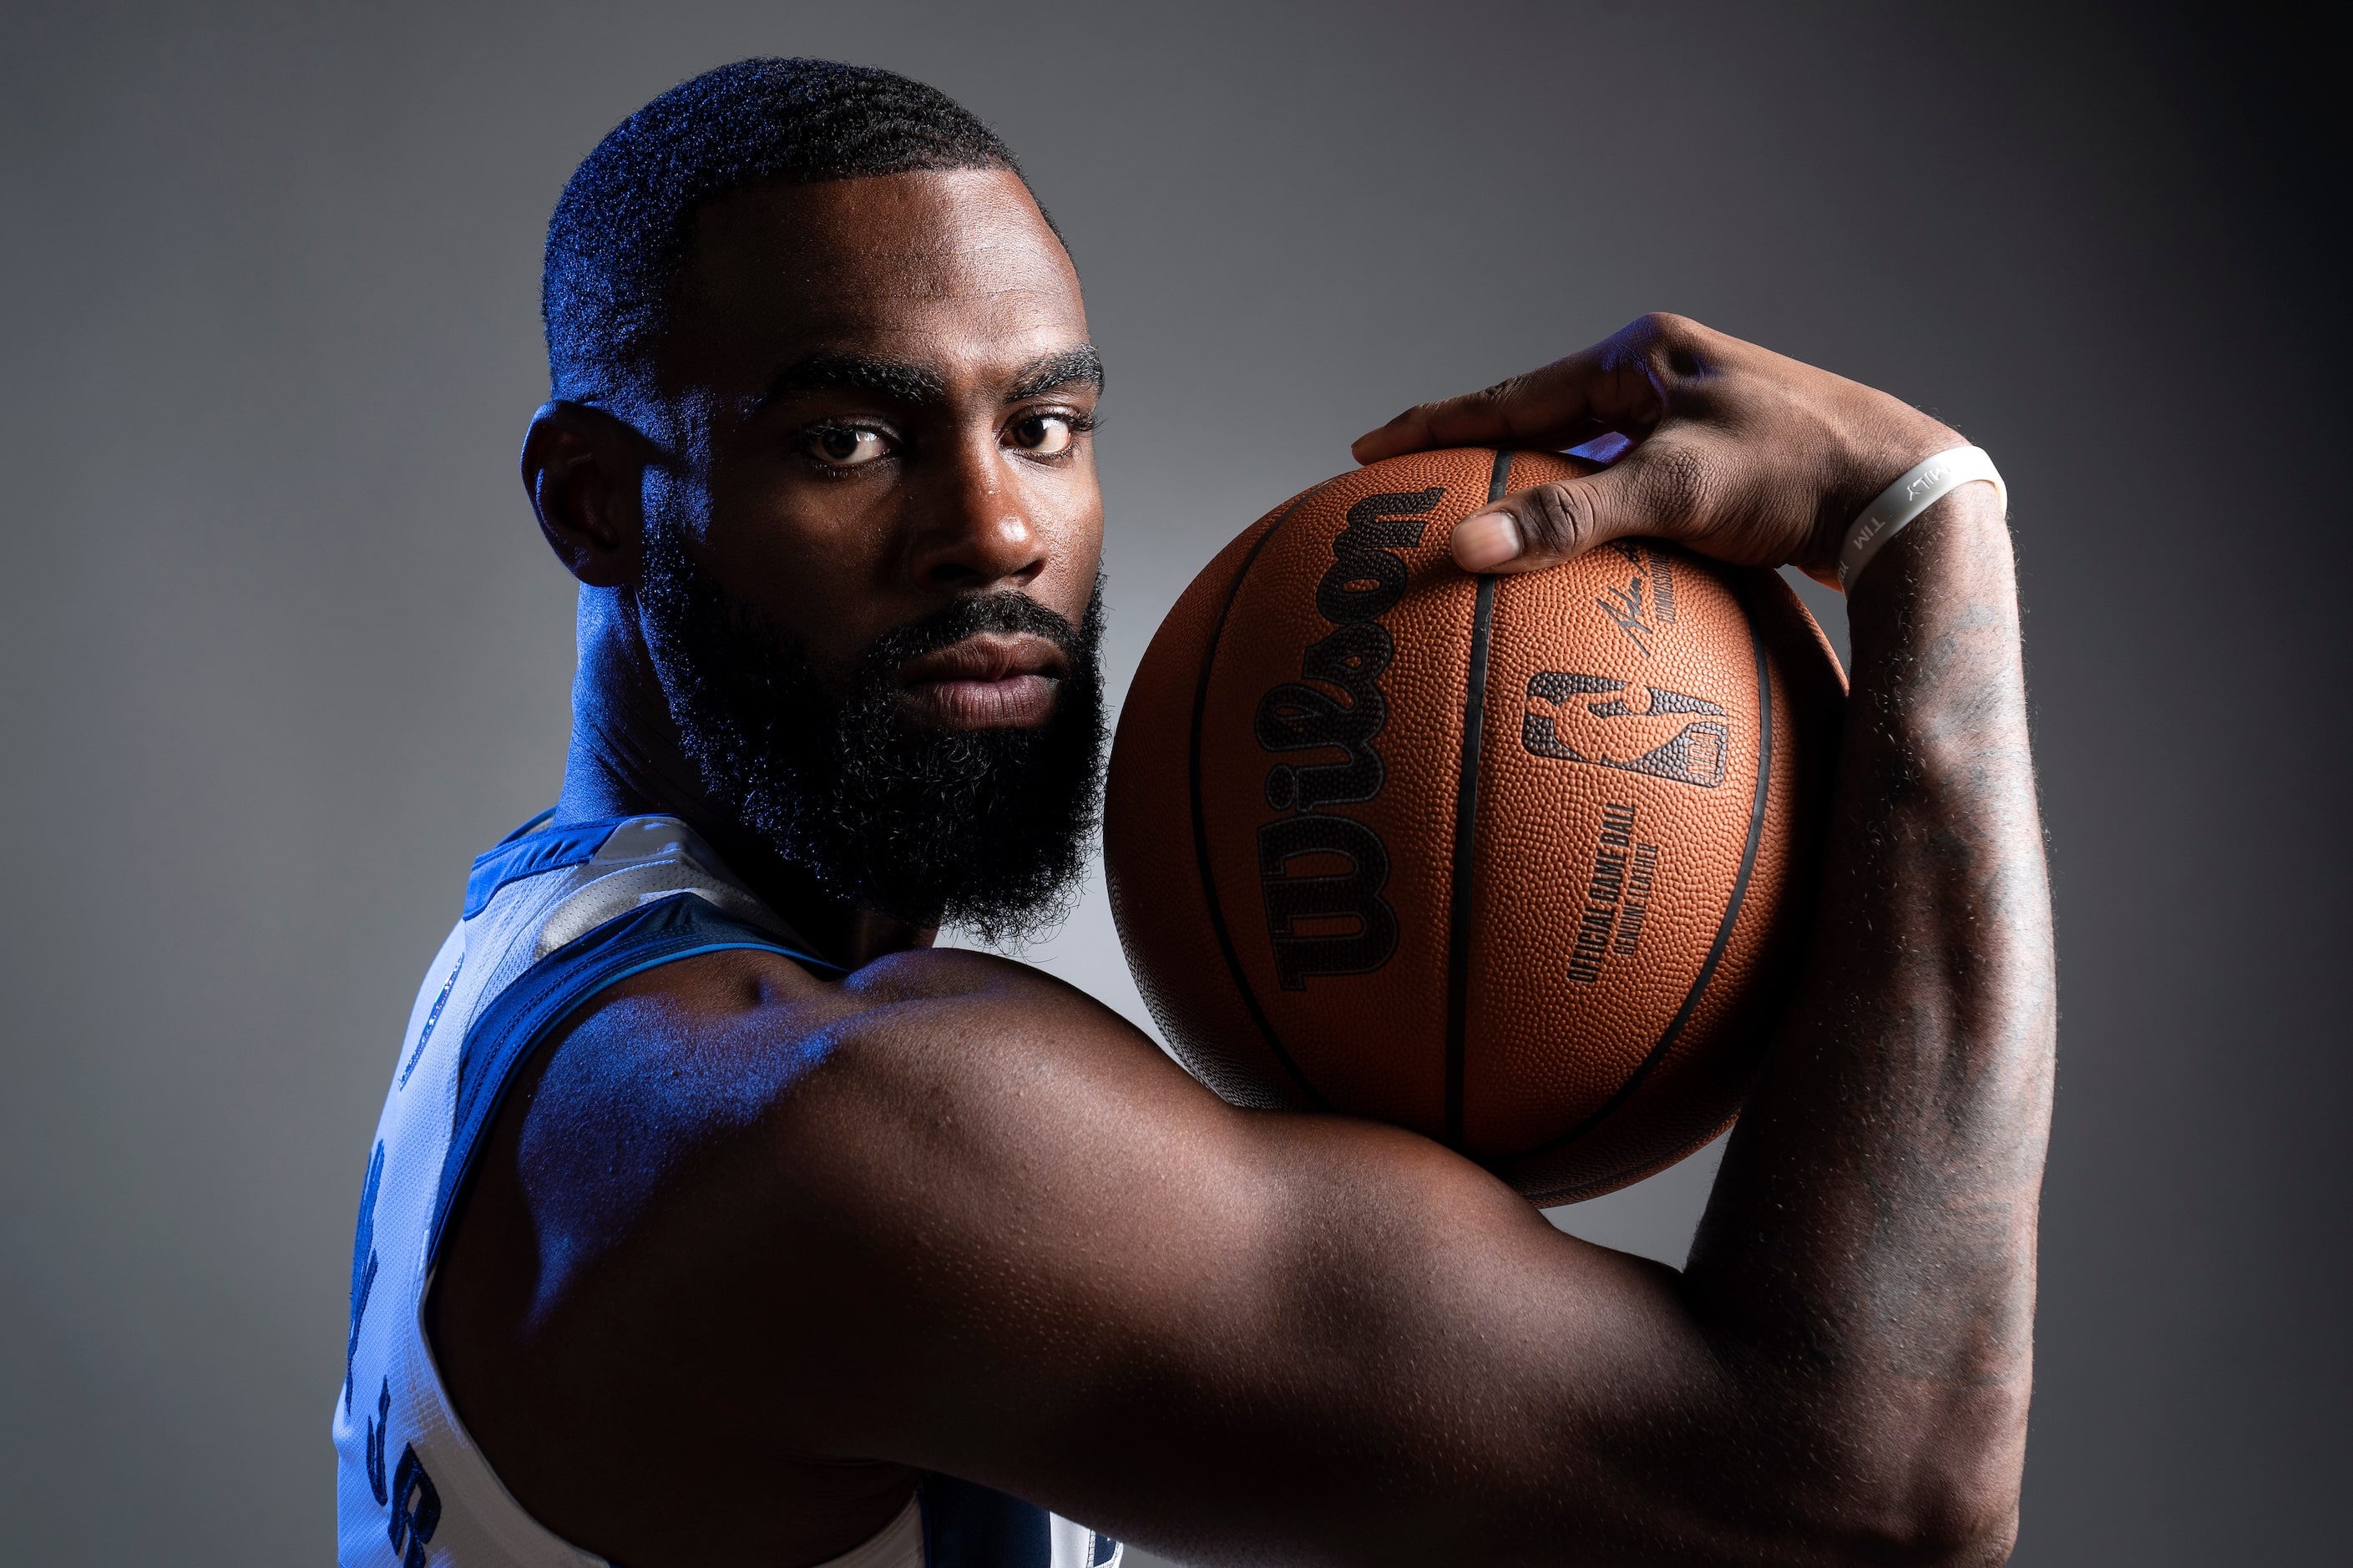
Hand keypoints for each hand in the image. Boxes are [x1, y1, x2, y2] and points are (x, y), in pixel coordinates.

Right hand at [1351, 313, 1966, 586]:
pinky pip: (1625, 491)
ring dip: (1530, 486)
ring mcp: (1693, 421)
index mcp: (1644, 356)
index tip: (1369, 447)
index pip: (1512, 394)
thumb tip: (1462, 551)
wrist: (1909, 495)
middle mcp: (1665, 378)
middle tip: (1407, 480)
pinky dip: (1585, 518)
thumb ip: (1566, 519)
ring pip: (1585, 456)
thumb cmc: (1797, 475)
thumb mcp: (1674, 491)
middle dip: (1475, 450)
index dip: (1437, 425)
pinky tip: (1569, 555)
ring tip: (1472, 517)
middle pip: (1542, 418)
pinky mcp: (1719, 469)